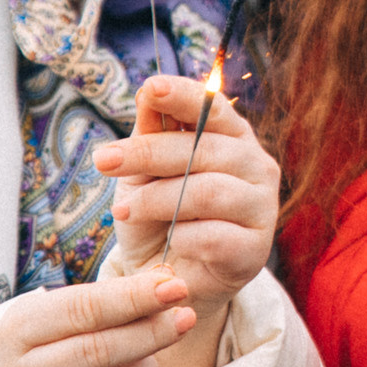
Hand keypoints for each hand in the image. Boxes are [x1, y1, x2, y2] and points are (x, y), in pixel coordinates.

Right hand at [0, 269, 196, 366]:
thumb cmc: (66, 343)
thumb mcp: (79, 312)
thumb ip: (121, 297)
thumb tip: (170, 283)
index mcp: (17, 331)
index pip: (85, 309)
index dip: (136, 297)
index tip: (177, 287)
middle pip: (100, 352)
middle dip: (152, 333)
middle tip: (185, 319)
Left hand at [93, 74, 278, 311]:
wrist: (166, 280)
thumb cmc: (157, 218)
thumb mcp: (143, 173)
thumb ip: (151, 135)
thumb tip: (147, 93)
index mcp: (233, 138)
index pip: (214, 107)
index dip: (184, 95)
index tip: (150, 87)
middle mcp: (256, 165)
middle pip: (204, 149)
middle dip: (148, 152)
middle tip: (104, 160)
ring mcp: (262, 207)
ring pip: (208, 192)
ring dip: (157, 200)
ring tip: (125, 210)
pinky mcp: (255, 249)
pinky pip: (215, 236)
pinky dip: (182, 237)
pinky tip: (169, 241)